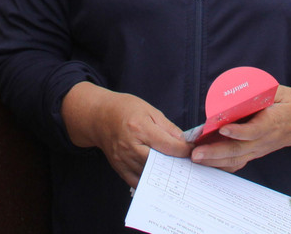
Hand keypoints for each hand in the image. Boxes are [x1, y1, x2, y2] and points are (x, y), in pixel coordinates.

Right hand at [62, 85, 191, 187]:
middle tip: (186, 164)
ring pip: (149, 173)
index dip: (183, 149)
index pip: (168, 145)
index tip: (191, 150)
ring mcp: (123, 159)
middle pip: (159, 162)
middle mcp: (130, 145)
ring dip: (163, 174)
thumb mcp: (149, 110)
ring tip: (174, 171)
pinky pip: (136, 180)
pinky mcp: (118, 167)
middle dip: (175, 163)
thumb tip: (182, 140)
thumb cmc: (124, 109)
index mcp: (140, 127)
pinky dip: (149, 181)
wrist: (98, 116)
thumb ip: (167, 126)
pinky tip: (157, 178)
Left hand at [190, 84, 290, 172]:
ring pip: (236, 159)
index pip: (255, 130)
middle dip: (216, 152)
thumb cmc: (288, 104)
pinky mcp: (254, 153)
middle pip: (240, 150)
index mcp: (273, 122)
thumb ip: (262, 91)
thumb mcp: (279, 91)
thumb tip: (241, 91)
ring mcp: (259, 149)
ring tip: (196, 158)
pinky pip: (237, 162)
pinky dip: (220, 164)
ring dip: (214, 160)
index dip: (239, 131)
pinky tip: (205, 162)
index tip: (223, 128)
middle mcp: (264, 140)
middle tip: (196, 152)